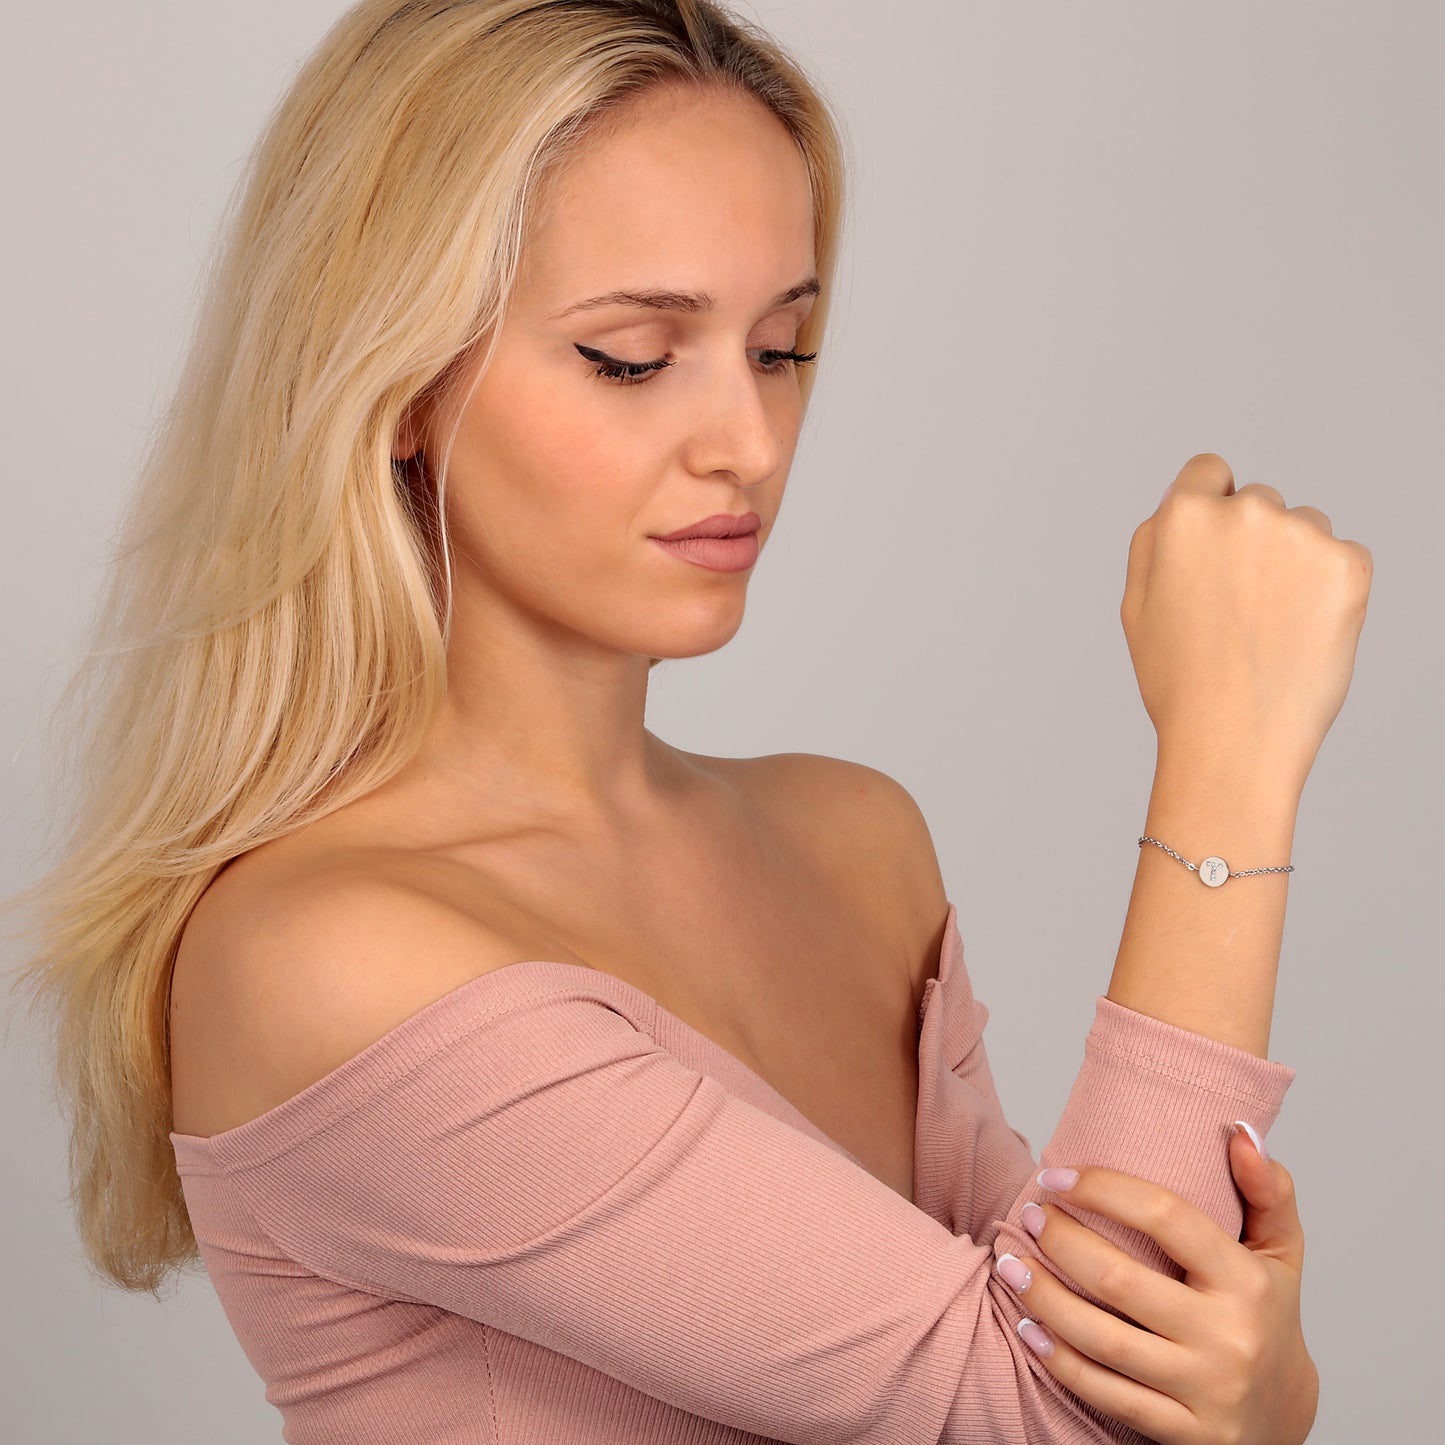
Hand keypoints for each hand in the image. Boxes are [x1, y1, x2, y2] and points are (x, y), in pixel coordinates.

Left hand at [999, 1130, 1317, 1444]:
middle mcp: (1227, 1337)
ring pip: (1102, 1339)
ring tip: (1008, 1262)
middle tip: (1027, 1214)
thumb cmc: (1267, 1315)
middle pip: (1118, 1279)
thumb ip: (1267, 1189)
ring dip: (1042, 1297)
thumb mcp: (1281, 1252)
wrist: (1286, 1419)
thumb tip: (1237, 1130)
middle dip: (1059, 1241)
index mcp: (1247, 1281)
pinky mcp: (1183, 1433)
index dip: (1103, 1188)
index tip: (1056, 1175)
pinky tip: (1026, 1327)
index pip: (1166, 1216)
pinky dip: (1057, 1359)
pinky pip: (1104, 1393)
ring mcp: (1204, 1389)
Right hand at [1121, 453, 1371, 783]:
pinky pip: (1342, 559)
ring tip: (1271, 627)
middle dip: (1253, 541)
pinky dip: (1328, 590)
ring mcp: (1302, 534)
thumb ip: (1153, 542)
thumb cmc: (1179, 680)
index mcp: (1184, 515)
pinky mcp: (1348, 564)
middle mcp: (1245, 511)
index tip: (1216, 545)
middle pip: (1258, 501)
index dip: (1209, 507)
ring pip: (1304, 529)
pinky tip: (1302, 633)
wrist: (1234, 737)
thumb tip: (1178, 502)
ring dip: (1293, 563)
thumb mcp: (1136, 605)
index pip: (1209, 471)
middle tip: (1239, 609)